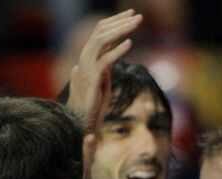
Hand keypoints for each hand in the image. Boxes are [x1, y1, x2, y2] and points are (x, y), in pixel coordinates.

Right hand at [66, 10, 141, 129]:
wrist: (82, 122)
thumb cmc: (93, 103)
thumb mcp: (101, 80)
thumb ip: (103, 65)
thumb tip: (106, 58)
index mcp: (88, 57)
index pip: (100, 31)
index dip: (115, 21)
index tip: (132, 15)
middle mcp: (86, 58)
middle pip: (101, 31)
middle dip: (120, 21)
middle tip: (138, 16)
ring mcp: (87, 68)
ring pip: (102, 40)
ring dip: (121, 30)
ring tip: (137, 24)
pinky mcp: (92, 80)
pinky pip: (105, 60)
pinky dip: (117, 50)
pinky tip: (130, 43)